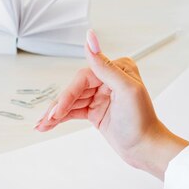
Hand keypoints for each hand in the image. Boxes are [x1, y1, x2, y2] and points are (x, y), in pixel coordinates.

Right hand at [34, 29, 188, 179]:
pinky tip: (48, 124)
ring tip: (42, 124)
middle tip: (46, 119)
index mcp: (116, 70)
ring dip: (55, 114)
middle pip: (73, 90)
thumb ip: (105, 65)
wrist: (146, 149)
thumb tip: (90, 39)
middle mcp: (106, 80)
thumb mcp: (126, 90)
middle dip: (58, 107)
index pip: (83, 78)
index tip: (57, 109)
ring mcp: (99, 96)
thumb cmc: (142, 121)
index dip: (68, 95)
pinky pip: (72, 111)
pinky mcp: (94, 110)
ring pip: (70, 102)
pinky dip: (60, 118)